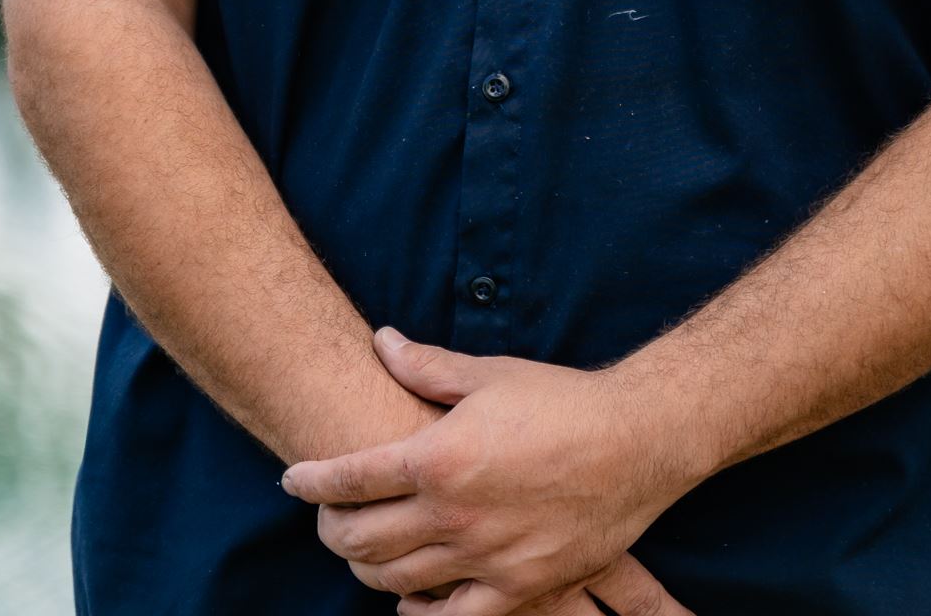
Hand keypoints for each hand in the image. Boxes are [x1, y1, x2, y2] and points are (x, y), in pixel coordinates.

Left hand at [280, 326, 695, 614]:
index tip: (294, 479)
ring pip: (394, 581)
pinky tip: (409, 596)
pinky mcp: (516, 587)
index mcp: (438, 457)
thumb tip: (380, 341)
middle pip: (360, 539)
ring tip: (362, 549)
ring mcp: (482, 558)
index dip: (312, 481)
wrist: (636, 442)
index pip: (349, 478)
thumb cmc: (561, 401)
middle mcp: (452, 515)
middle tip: (326, 517)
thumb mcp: (488, 374)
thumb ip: (426, 366)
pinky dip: (418, 611)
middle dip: (329, 529)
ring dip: (365, 567)